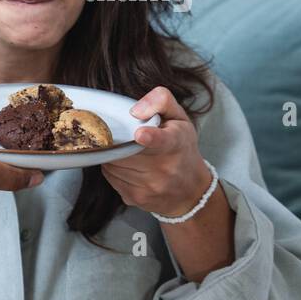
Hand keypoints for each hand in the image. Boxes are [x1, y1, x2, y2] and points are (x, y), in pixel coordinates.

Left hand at [101, 86, 208, 216]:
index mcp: (176, 143)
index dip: (150, 137)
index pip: (162, 141)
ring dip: (114, 155)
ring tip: (131, 153)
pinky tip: (129, 166)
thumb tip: (135, 110)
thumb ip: (161, 101)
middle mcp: (164, 168)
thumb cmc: (182, 149)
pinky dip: (114, 169)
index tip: (140, 134)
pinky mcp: (135, 198)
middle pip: (123, 150)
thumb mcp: (179, 119)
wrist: (190, 190)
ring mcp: (149, 186)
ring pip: (112, 163)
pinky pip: (110, 177)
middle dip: (118, 142)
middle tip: (125, 138)